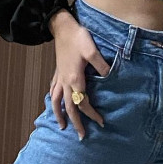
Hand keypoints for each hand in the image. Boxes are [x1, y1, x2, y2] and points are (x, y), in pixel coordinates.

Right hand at [48, 13, 110, 139]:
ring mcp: (60, 77)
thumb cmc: (78, 38)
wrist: (63, 28)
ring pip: (57, 101)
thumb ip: (101, 65)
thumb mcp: (92, 50)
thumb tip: (109, 77)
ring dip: (59, 115)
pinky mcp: (57, 71)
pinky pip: (53, 90)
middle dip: (76, 122)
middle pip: (69, 107)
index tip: (101, 122)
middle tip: (81, 136)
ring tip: (61, 126)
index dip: (92, 114)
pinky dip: (53, 99)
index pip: (83, 102)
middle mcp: (65, 81)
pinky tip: (54, 102)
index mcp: (75, 79)